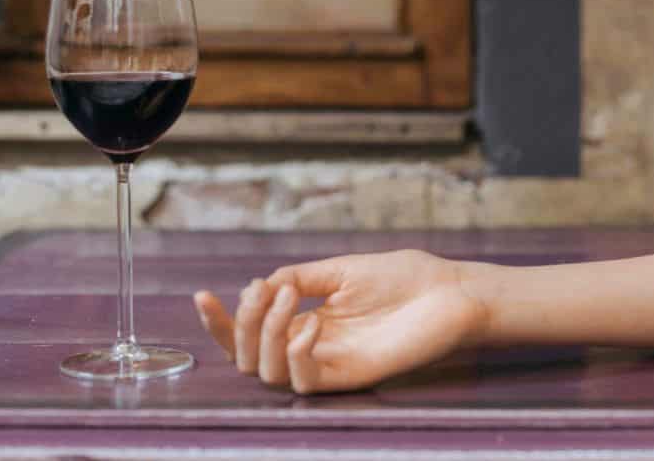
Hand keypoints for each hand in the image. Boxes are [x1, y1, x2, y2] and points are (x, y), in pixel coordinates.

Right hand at [193, 249, 490, 393]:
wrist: (451, 291)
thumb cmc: (406, 278)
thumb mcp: (342, 269)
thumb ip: (300, 276)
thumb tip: (260, 285)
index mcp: (308, 320)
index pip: (251, 333)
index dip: (222, 322)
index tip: (203, 295)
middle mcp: (313, 346)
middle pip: (248, 357)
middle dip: (240, 324)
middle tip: (260, 293)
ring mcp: (330, 364)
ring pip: (268, 372)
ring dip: (265, 334)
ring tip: (289, 300)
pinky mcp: (351, 377)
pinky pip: (304, 382)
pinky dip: (295, 355)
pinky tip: (309, 327)